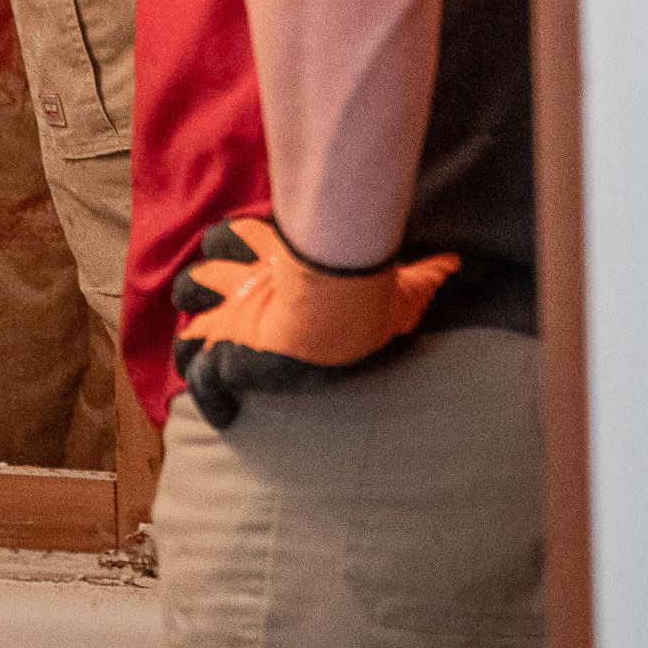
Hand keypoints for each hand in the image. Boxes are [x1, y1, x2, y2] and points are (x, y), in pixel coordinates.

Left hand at [171, 213, 457, 429]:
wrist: (335, 308)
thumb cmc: (366, 290)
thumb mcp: (401, 282)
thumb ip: (423, 273)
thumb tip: (457, 262)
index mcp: (279, 257)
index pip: (239, 238)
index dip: (229, 246)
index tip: (230, 255)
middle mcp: (247, 280)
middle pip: (205, 271)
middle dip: (198, 285)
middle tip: (198, 297)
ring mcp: (234, 316)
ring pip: (191, 313)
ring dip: (191, 327)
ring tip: (192, 341)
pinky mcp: (228, 352)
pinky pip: (204, 375)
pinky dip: (204, 392)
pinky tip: (216, 410)